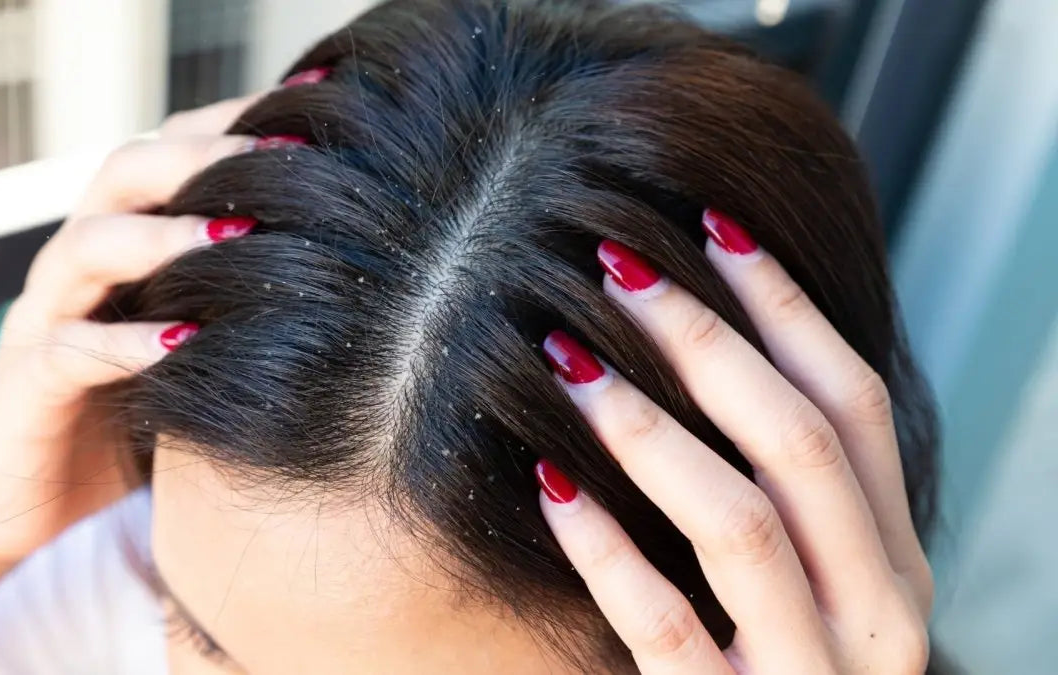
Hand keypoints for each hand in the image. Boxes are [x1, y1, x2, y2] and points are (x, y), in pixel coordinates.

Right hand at [0, 94, 270, 563]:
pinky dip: (123, 344)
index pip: (168, 154)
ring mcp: (46, 320)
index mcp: (121, 244)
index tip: (309, 115)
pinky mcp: (27, 387)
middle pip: (124, 174)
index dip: (231, 126)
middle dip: (200, 156)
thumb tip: (346, 269)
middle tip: (277, 159)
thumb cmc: (129, 415)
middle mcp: (79, 267)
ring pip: (86, 246)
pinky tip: (183, 344)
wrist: (27, 502)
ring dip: (162, 236)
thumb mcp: (191, 346)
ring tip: (237, 235)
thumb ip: (236, 301)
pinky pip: (66, 351)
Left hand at [535, 212, 931, 673]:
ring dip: (649, 428)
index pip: (853, 403)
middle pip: (800, 441)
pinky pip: (669, 627)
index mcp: (893, 561)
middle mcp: (880, 613)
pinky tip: (547, 485)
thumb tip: (715, 346)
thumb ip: (787, 493)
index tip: (709, 224)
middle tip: (616, 266)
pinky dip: (608, 548)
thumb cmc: (772, 669)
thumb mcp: (810, 581)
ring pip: (743, 522)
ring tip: (568, 357)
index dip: (785, 305)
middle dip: (708, 340)